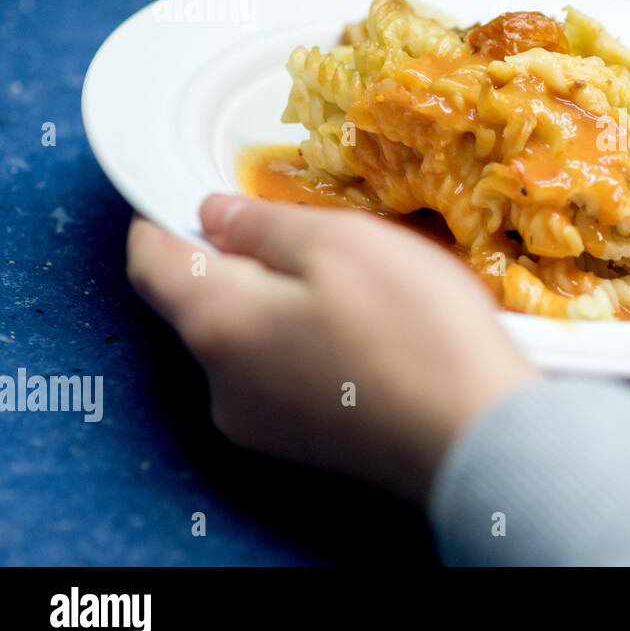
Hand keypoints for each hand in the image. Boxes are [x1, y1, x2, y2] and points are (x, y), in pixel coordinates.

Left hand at [126, 195, 538, 502]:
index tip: (203, 187)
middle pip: (205, 301)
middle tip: (315, 233)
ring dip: (284, 302)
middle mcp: (220, 384)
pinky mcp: (305, 443)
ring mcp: (261, 423)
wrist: (478, 434)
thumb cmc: (412, 329)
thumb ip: (262, 224)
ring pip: (250, 339)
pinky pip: (286, 374)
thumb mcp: (340, 243)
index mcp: (216, 325)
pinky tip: (371, 333)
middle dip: (244, 259)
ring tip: (360, 285)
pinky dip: (311, 342)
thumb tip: (215, 215)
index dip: (165, 214)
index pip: (150, 261)